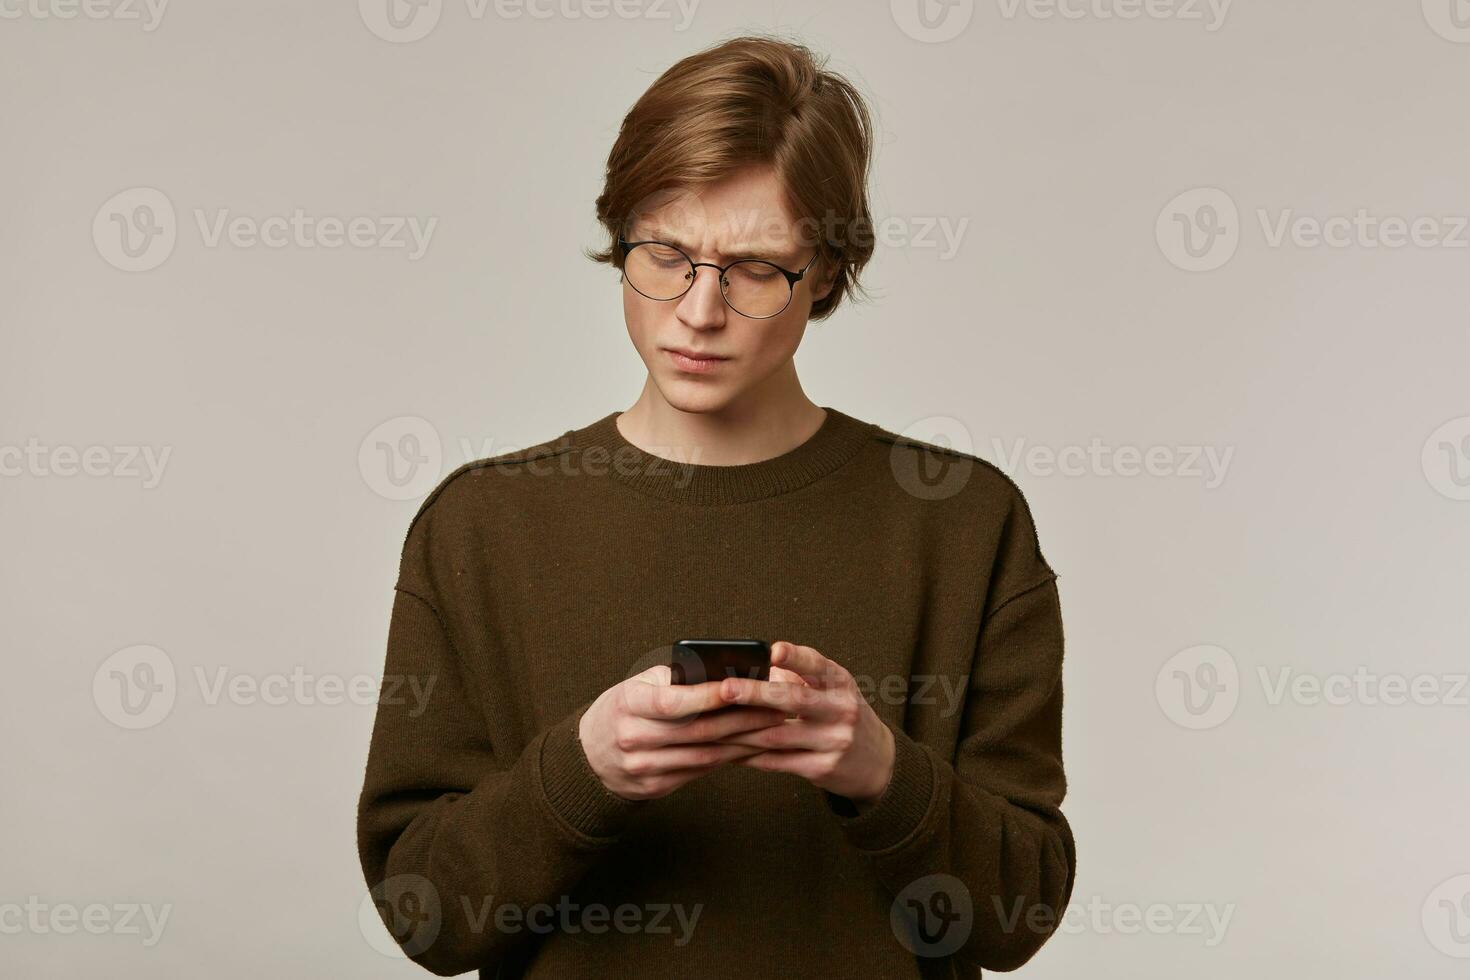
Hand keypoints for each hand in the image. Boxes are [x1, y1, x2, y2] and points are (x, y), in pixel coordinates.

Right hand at [579, 664, 789, 800]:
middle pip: (697, 731)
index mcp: (628, 704)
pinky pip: (699, 771)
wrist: (590, 755)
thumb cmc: (624, 708)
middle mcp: (633, 738)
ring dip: (743, 741)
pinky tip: (749, 746)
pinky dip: (727, 758)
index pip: (673, 701)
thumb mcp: (637, 685)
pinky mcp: (655, 787)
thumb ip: (674, 679)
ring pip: (704, 755)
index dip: (708, 696)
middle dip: (742, 719)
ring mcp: (644, 767)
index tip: (741, 686)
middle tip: (777, 707)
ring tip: (772, 727)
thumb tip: (723, 674)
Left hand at [713, 642, 895, 805]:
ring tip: (710, 723)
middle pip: (794, 699)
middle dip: (756, 693)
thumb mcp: (831, 689)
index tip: (774, 651)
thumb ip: (796, 676)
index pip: (818, 665)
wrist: (878, 762)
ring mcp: (834, 741)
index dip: (796, 657)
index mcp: (841, 682)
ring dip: (740, 730)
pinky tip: (727, 750)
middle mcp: (841, 710)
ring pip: (777, 735)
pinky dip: (749, 756)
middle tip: (725, 688)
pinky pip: (777, 762)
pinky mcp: (823, 769)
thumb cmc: (841, 714)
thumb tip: (749, 664)